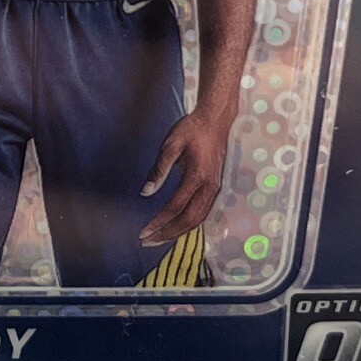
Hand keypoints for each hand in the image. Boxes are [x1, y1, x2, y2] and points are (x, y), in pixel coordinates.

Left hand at [139, 110, 228, 246]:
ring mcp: (215, 188)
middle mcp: (209, 187)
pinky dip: (189, 224)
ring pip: (198, 219)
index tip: (143, 231)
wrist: (217, 119)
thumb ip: (159, 170)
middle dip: (167, 233)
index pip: (175, 207)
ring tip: (159, 238)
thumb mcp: (171, 144)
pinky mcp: (216, 187)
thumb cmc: (192, 129)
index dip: (159, 222)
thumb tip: (146, 193)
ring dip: (178, 232)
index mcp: (197, 176)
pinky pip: (203, 212)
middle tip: (147, 241)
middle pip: (188, 220)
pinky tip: (176, 227)